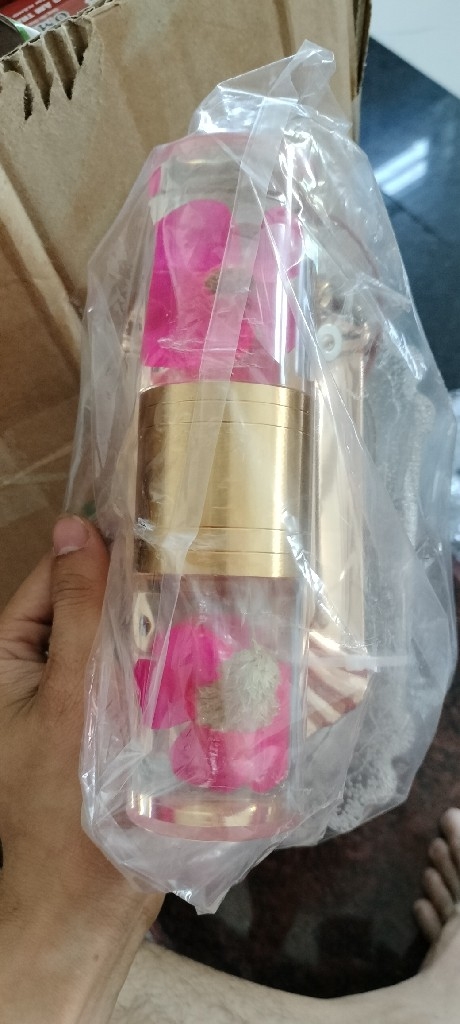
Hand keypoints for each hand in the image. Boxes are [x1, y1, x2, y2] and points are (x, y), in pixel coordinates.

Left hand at [0, 517, 161, 1023]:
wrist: (86, 902)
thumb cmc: (64, 798)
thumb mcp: (67, 694)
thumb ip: (75, 613)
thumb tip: (75, 527)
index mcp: (6, 660)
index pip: (50, 583)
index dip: (94, 552)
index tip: (150, 523)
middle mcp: (36, 674)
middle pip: (85, 610)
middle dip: (131, 590)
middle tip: (193, 558)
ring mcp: (74, 701)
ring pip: (114, 643)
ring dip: (150, 626)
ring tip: (207, 595)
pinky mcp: (107, 727)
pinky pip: (134, 677)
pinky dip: (160, 663)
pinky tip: (204, 649)